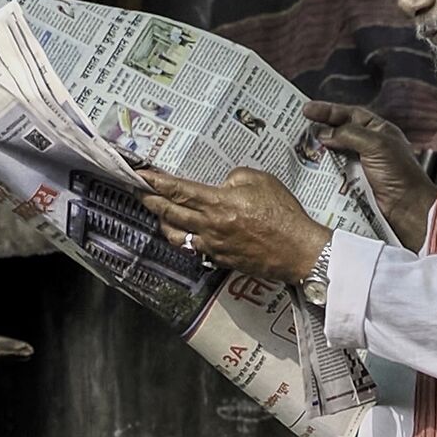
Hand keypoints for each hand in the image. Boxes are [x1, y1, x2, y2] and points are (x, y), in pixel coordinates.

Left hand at [137, 167, 329, 285]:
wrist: (297, 250)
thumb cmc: (283, 212)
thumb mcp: (261, 180)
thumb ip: (234, 177)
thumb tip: (221, 184)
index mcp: (218, 203)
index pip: (178, 191)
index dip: (156, 183)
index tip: (141, 176)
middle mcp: (209, 227)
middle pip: (169, 213)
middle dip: (150, 201)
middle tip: (138, 192)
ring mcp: (212, 246)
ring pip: (175, 236)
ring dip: (163, 223)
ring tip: (160, 213)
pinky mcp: (220, 260)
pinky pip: (193, 249)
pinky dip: (183, 239)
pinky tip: (184, 232)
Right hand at [304, 100, 434, 250]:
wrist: (407, 210)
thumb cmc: (399, 175)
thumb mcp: (375, 145)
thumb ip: (349, 134)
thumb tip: (324, 133)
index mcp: (378, 130)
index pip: (349, 114)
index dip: (327, 111)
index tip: (306, 109)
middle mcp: (369, 146)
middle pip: (339, 133)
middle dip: (319, 130)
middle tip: (297, 129)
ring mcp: (362, 166)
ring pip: (334, 154)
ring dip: (318, 152)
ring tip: (299, 149)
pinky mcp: (355, 185)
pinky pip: (335, 175)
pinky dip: (322, 172)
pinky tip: (310, 171)